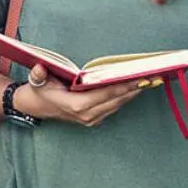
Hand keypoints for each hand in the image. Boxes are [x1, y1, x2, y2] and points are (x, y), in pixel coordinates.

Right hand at [16, 65, 145, 127]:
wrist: (35, 107)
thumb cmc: (40, 91)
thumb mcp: (37, 81)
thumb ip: (39, 75)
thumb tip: (39, 68)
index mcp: (76, 105)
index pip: (104, 94)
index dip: (121, 86)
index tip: (137, 78)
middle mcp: (86, 115)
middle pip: (116, 100)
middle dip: (133, 88)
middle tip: (151, 76)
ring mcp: (91, 119)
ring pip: (117, 105)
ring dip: (132, 93)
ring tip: (147, 80)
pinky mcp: (94, 119)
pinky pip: (113, 107)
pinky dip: (124, 97)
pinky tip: (133, 88)